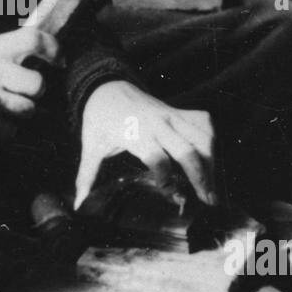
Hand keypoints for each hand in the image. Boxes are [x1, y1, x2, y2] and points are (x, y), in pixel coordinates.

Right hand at [0, 27, 58, 142]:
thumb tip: (30, 56)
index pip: (33, 39)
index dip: (53, 49)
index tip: (59, 61)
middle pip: (38, 84)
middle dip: (32, 94)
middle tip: (15, 96)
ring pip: (28, 111)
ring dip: (15, 116)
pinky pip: (11, 132)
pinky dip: (1, 133)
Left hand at [75, 80, 216, 209]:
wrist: (108, 87)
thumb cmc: (100, 119)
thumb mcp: (91, 145)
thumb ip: (87, 175)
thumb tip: (79, 203)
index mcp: (135, 133)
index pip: (156, 156)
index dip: (165, 174)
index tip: (170, 193)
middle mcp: (158, 124)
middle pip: (187, 150)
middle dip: (200, 176)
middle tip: (208, 201)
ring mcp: (172, 116)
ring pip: (202, 137)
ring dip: (212, 162)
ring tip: (213, 187)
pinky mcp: (180, 111)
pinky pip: (204, 124)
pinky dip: (212, 141)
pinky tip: (212, 160)